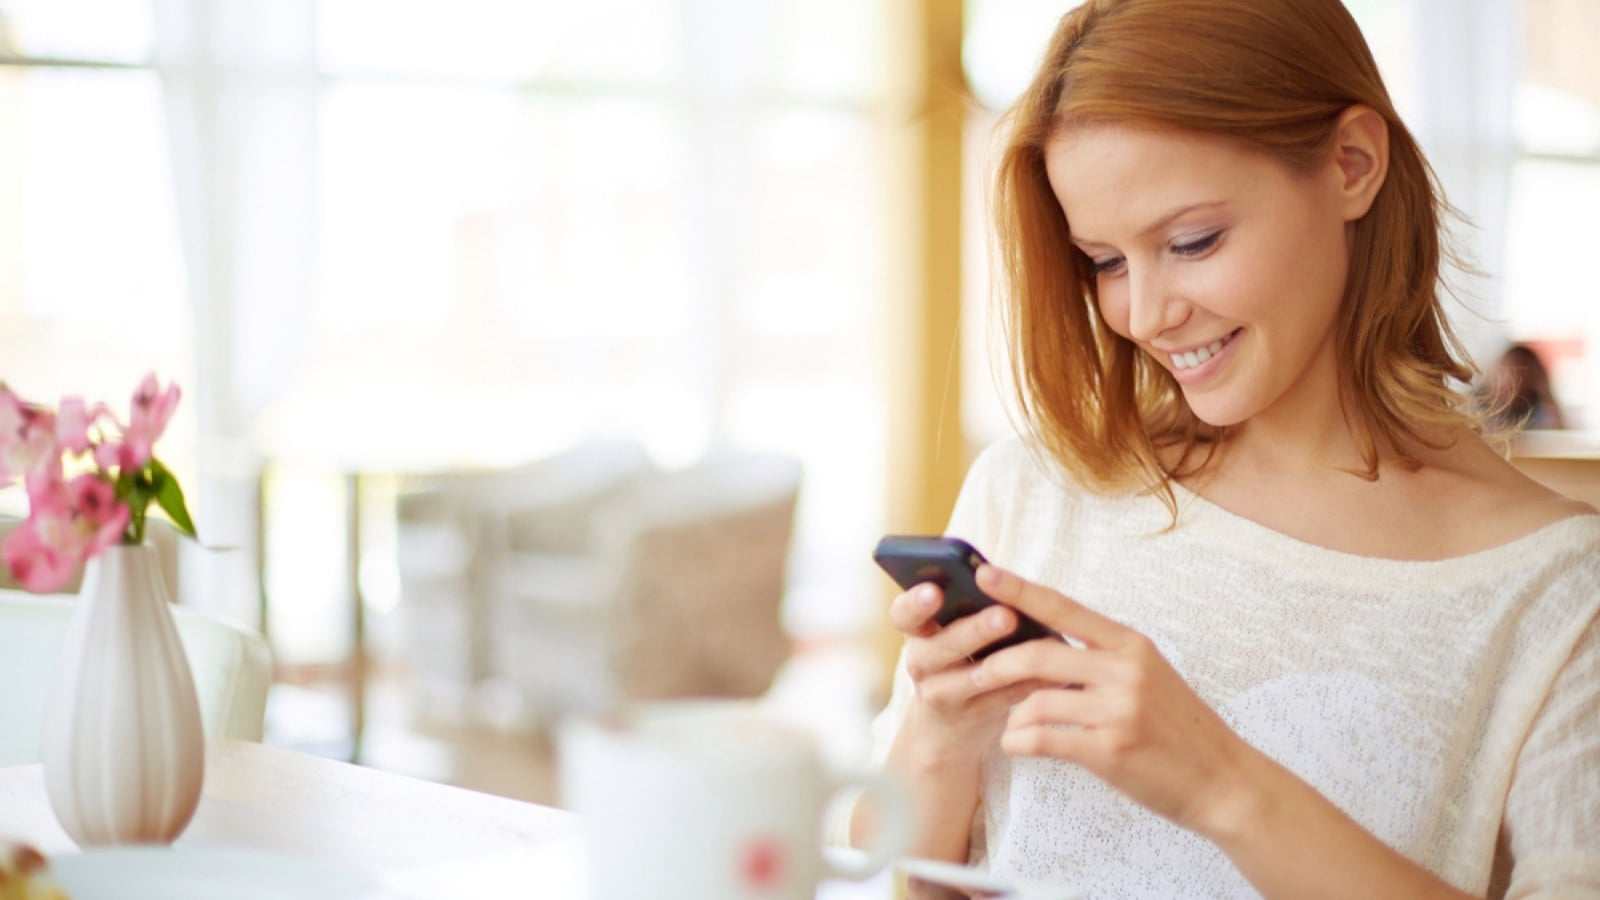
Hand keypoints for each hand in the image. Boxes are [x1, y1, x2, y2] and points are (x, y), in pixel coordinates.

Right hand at [888, 583, 1050, 761]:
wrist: (947, 726)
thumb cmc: (957, 657)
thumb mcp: (948, 630)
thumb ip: (965, 603)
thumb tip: (997, 574)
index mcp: (916, 631)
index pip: (903, 614)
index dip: (915, 603)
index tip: (935, 591)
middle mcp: (921, 663)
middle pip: (941, 647)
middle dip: (975, 631)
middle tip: (1005, 616)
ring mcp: (943, 694)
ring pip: (974, 678)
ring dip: (1008, 662)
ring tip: (1038, 647)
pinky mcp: (972, 718)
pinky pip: (1004, 699)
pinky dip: (1032, 684)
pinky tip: (1059, 671)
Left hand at [969, 564, 1255, 835]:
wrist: (1223, 781)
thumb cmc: (1179, 729)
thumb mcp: (1150, 677)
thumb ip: (1102, 660)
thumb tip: (1043, 645)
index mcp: (1132, 645)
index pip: (1065, 608)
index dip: (1020, 590)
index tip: (984, 574)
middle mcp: (1126, 670)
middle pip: (1039, 654)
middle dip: (996, 665)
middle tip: (973, 674)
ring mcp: (1119, 710)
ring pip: (1036, 701)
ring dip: (1010, 715)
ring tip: (1009, 726)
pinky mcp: (1111, 749)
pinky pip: (1044, 739)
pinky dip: (1019, 742)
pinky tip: (1016, 745)